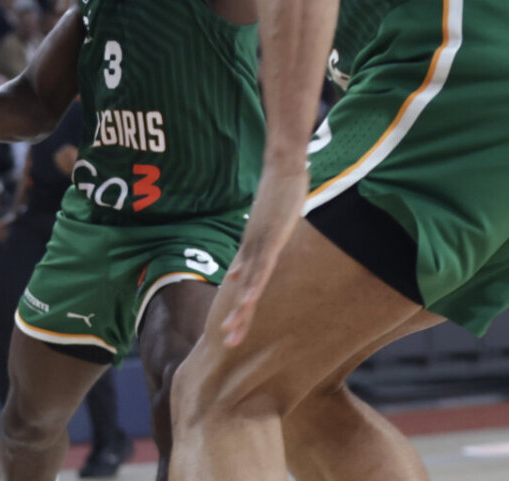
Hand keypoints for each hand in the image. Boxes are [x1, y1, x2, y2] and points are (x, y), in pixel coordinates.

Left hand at [220, 153, 306, 346]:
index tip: (230, 333)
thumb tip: (233, 274)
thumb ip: (249, 252)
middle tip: (227, 343)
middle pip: (243, 289)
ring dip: (242, 307)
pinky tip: (248, 300)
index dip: (238, 310)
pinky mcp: (271, 237)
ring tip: (233, 331)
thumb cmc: (278, 194)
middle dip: (237, 317)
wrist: (282, 166)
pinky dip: (254, 283)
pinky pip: (263, 265)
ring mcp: (260, 243)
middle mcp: (251, 249)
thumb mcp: (263, 228)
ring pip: (250, 282)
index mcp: (252, 249)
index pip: (244, 285)